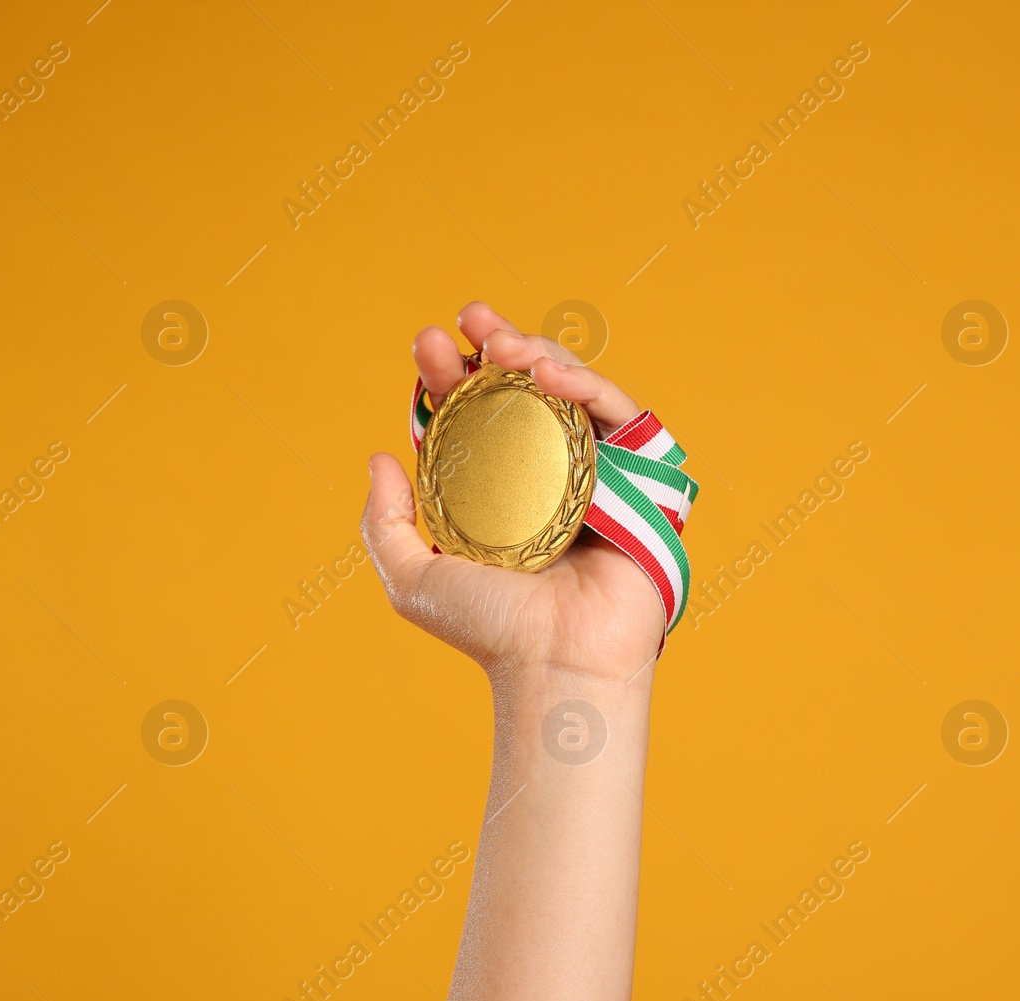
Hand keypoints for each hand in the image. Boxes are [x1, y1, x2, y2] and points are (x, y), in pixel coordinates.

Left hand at [362, 300, 662, 685]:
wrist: (558, 662)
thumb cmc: (490, 631)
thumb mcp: (412, 578)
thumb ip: (386, 523)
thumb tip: (380, 455)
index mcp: (499, 490)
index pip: (474, 414)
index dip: (450, 374)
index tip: (428, 346)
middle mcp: (548, 473)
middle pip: (526, 390)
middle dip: (497, 345)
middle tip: (470, 320)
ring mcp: (596, 471)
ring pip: (572, 391)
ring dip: (540, 354)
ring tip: (504, 345)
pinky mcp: (640, 476)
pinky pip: (620, 415)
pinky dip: (589, 384)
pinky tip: (551, 374)